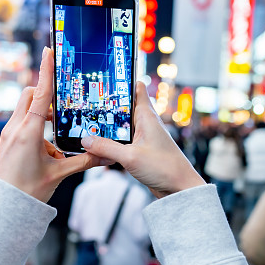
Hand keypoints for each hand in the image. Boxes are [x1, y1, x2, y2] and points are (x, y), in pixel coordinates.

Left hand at [0, 48, 103, 202]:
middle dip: (47, 94)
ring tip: (58, 135)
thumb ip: (84, 161)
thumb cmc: (27, 192)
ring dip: (43, 114)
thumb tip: (107, 156)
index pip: (41, 94)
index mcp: (29, 132)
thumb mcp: (59, 174)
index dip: (46, 71)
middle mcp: (16, 128)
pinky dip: (37, 127)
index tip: (49, 51)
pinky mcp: (7, 140)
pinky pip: (23, 122)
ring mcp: (9, 133)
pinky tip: (49, 149)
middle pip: (32, 95)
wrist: (3, 208)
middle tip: (64, 107)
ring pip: (27, 108)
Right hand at [82, 82, 204, 198]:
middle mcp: (145, 122)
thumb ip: (106, 148)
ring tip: (87, 122)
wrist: (179, 188)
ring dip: (108, 125)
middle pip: (124, 106)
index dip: (123, 80)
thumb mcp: (130, 157)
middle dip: (107, 105)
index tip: (106, 76)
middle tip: (86, 101)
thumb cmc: (164, 168)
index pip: (136, 88)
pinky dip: (112, 140)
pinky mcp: (141, 149)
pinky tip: (99, 145)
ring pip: (121, 124)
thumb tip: (86, 140)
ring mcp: (143, 136)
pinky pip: (123, 140)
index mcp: (146, 116)